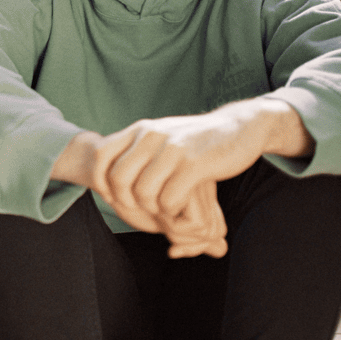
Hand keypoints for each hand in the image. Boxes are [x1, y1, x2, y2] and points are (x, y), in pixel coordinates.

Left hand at [51, 98, 311, 257]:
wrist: (240, 128)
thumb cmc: (196, 142)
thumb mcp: (162, 137)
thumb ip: (137, 150)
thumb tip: (105, 166)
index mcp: (141, 130)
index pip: (100, 156)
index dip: (101, 182)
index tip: (115, 197)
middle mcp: (152, 135)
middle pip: (118, 180)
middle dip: (127, 203)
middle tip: (144, 209)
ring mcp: (173, 149)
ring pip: (143, 193)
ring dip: (153, 209)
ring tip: (166, 208)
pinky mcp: (195, 164)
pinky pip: (169, 199)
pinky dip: (172, 211)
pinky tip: (182, 207)